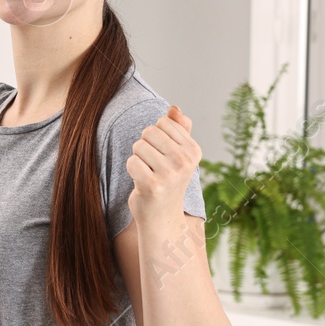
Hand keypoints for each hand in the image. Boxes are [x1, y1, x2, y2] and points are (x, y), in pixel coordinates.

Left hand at [126, 104, 201, 226]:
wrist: (162, 217)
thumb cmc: (167, 181)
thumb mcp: (178, 154)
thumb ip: (178, 129)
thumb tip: (174, 108)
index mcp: (193, 150)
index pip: (163, 122)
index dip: (156, 137)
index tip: (163, 155)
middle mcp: (185, 161)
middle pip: (149, 132)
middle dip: (144, 146)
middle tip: (152, 165)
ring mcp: (170, 173)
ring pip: (138, 146)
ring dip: (137, 159)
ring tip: (147, 174)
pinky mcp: (152, 185)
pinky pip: (131, 162)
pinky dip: (131, 170)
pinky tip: (141, 182)